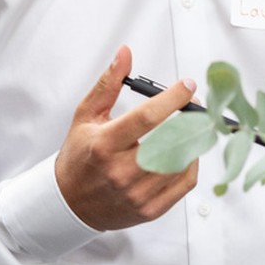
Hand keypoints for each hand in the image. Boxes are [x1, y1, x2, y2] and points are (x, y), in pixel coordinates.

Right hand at [55, 45, 199, 230]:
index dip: (174, 98)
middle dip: (190, 119)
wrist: (68, 203)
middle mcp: (120, 171)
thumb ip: (108, 84)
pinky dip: (192, 165)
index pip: (148, 117)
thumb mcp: (86, 116)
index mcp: (105, 144)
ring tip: (189, 128)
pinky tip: (185, 152)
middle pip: (170, 141)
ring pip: (181, 162)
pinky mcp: (149, 209)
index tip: (188, 85)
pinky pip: (185, 184)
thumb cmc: (79, 157)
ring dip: (191, 141)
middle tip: (195, 107)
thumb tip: (125, 54)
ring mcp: (136, 193)